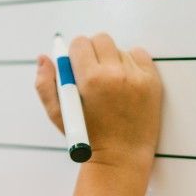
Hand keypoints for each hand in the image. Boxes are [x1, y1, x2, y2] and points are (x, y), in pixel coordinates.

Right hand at [35, 33, 161, 166]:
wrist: (122, 156)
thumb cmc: (88, 137)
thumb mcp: (59, 115)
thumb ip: (45, 85)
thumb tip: (44, 57)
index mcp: (90, 80)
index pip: (80, 43)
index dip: (75, 54)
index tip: (77, 67)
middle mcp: (115, 74)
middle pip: (101, 39)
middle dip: (94, 52)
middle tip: (93, 72)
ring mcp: (136, 76)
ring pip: (119, 49)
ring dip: (112, 60)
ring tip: (110, 84)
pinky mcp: (152, 80)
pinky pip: (139, 55)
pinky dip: (131, 63)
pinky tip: (126, 82)